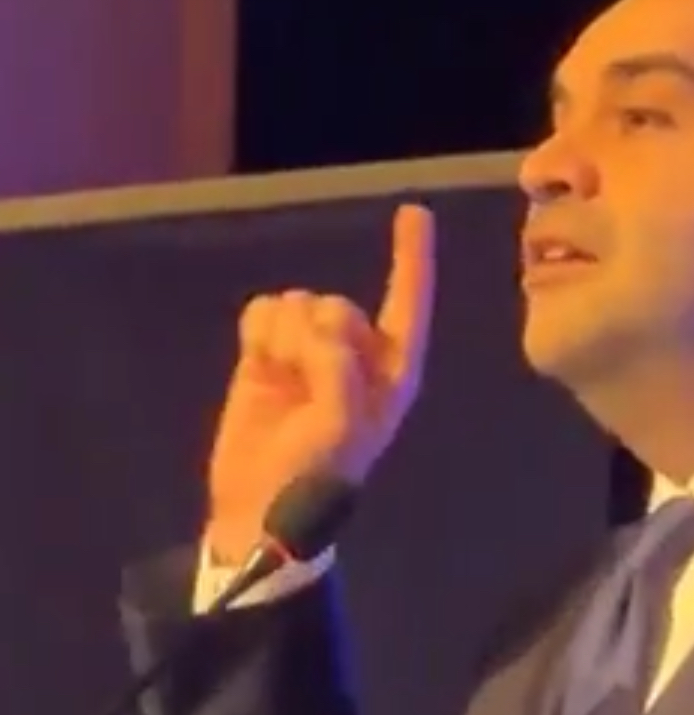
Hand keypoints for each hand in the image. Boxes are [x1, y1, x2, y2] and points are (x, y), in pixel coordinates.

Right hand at [205, 203, 435, 561]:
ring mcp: (308, 353)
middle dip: (316, 335)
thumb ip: (338, 369)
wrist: (256, 504)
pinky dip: (258, 331)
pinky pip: (264, 310)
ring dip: (283, 337)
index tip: (415, 210)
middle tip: (306, 385)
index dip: (412, 259)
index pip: (408, 306)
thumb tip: (313, 329)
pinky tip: (259, 364)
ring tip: (281, 383)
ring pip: (297, 302)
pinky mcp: (266, 353)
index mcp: (391, 374)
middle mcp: (356, 357)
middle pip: (337, 305)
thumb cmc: (314, 474)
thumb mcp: (341, 427)